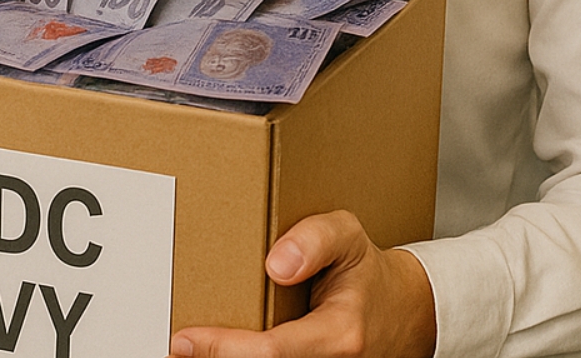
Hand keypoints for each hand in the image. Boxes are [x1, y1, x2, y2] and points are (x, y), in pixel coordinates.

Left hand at [169, 211, 435, 357]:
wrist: (402, 313)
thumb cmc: (365, 274)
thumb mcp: (349, 235)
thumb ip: (315, 239)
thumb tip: (277, 263)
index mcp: (340, 333)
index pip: (272, 352)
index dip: (222, 348)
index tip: (184, 339)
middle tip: (178, 343)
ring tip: (196, 345)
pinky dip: (245, 356)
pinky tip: (221, 348)